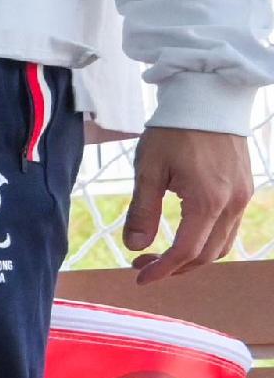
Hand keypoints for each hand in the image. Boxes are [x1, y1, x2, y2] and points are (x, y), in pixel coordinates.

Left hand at [122, 125, 251, 281]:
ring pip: (222, 245)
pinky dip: (206, 240)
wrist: (208, 99)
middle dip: (175, 268)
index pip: (186, 251)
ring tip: (160, 254)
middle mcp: (232, 203)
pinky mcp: (244, 189)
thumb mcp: (148, 170)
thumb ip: (142, 211)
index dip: (162, 270)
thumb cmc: (173, 131)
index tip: (140, 278)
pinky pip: (229, 227)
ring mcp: (243, 197)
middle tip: (143, 265)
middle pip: (207, 255)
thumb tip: (135, 247)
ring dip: (192, 257)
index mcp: (208, 201)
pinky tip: (182, 234)